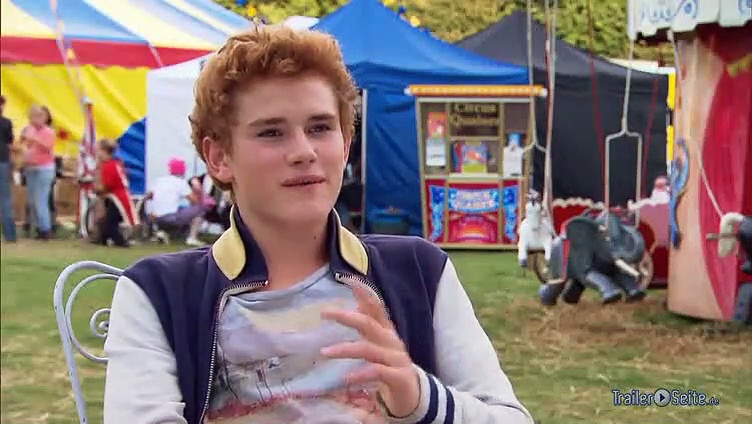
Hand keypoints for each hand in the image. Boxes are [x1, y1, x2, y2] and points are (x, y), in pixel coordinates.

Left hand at [321, 284, 419, 418]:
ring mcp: (396, 359)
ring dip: (345, 349)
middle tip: (324, 313)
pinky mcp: (399, 377)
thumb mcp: (380, 343)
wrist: (415, 395)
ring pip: (368, 349)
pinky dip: (360, 374)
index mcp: (386, 331)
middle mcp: (391, 341)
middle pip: (369, 324)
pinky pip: (377, 372)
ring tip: (324, 352)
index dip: (364, 293)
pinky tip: (346, 378)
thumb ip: (371, 324)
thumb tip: (358, 303)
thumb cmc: (391, 367)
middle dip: (346, 317)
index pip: (376, 307)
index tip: (348, 279)